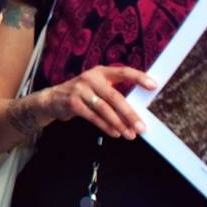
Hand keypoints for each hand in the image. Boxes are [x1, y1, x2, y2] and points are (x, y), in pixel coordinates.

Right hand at [40, 65, 154, 138]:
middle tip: (141, 127)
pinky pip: (93, 117)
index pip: (123, 72)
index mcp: (101, 72)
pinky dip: (106, 126)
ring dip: (119, 124)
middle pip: (115, 97)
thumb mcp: (96, 87)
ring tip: (130, 134)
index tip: (154, 85)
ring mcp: (80, 90)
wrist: (52, 99)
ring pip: (104, 109)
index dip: (139, 77)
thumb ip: (112, 93)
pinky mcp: (73, 103)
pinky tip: (115, 133)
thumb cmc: (81, 94)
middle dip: (130, 114)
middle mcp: (91, 78)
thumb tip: (136, 109)